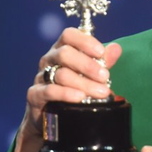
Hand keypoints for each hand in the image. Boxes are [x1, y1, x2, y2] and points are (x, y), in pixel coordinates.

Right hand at [11, 27, 120, 151]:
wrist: (54, 116)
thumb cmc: (74, 87)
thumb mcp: (91, 73)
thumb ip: (103, 61)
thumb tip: (116, 48)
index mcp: (62, 49)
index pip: (69, 35)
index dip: (84, 41)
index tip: (100, 52)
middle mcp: (49, 60)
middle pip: (64, 54)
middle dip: (87, 65)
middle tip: (105, 77)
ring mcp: (41, 77)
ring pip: (61, 74)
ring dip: (83, 83)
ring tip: (102, 92)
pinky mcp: (35, 95)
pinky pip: (49, 91)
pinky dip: (65, 93)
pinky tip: (79, 97)